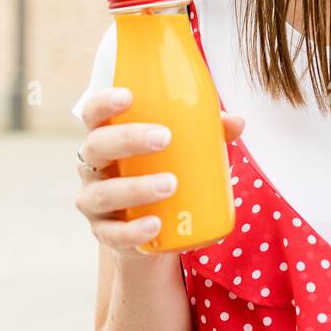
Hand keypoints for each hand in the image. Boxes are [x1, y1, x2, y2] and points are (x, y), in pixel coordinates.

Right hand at [74, 87, 245, 259]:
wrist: (156, 230)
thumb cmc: (165, 172)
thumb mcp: (185, 152)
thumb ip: (207, 133)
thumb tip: (237, 122)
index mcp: (108, 137)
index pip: (94, 114)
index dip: (104, 102)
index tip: (128, 96)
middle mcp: (93, 167)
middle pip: (97, 146)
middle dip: (128, 139)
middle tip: (165, 138)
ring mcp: (95, 201)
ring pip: (104, 193)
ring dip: (137, 187)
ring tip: (171, 184)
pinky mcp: (105, 233)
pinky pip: (112, 234)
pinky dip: (132, 230)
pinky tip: (154, 225)